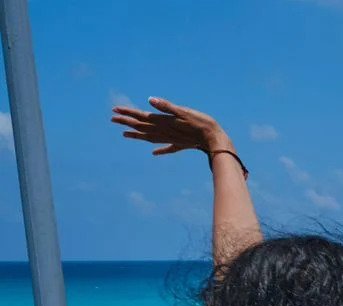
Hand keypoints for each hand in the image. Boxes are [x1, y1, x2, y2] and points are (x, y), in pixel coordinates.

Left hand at [111, 97, 228, 154]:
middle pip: (142, 127)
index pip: (141, 116)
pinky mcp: (180, 144)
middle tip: (113, 119)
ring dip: (137, 135)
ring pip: (150, 137)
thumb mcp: (183, 112)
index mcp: (163, 122)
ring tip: (125, 134)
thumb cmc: (200, 123)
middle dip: (127, 122)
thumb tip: (150, 100)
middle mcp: (164, 132)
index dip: (128, 113)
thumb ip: (167, 106)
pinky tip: (154, 153)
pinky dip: (159, 149)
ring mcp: (171, 139)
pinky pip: (166, 148)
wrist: (214, 139)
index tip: (114, 111)